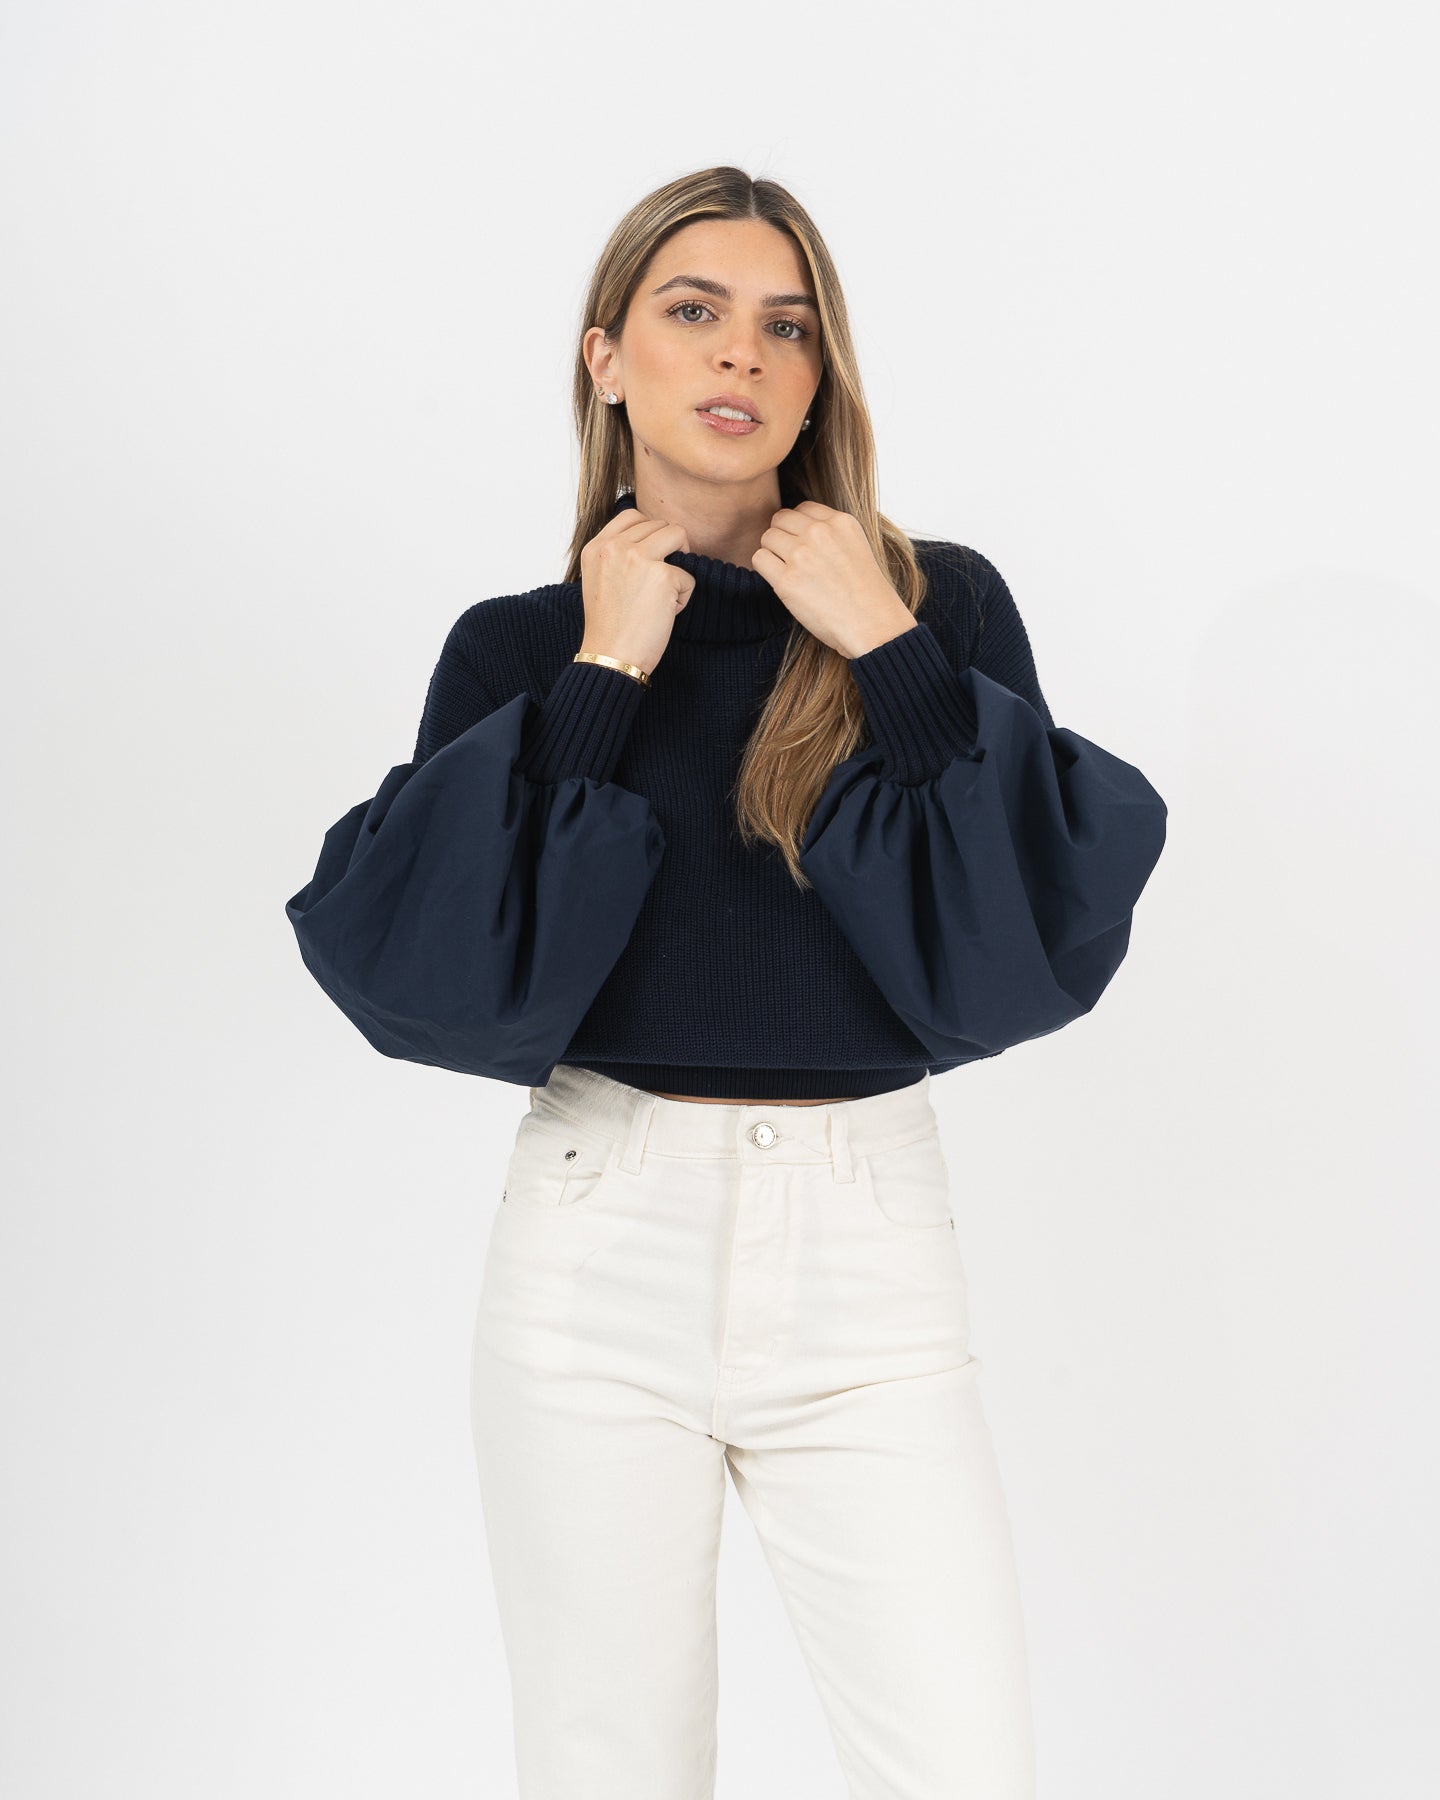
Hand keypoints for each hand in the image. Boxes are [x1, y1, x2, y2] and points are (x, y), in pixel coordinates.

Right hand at [579, 504, 696, 675]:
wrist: (610, 657)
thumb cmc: (608, 627)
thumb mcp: (599, 580)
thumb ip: (616, 556)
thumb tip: (650, 539)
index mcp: (596, 547)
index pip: (632, 516)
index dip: (650, 532)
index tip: (653, 554)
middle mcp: (615, 547)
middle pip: (659, 524)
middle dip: (668, 550)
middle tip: (660, 581)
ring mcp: (639, 558)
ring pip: (679, 535)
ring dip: (679, 564)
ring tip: (665, 592)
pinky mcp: (663, 575)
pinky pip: (689, 576)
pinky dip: (683, 597)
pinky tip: (664, 614)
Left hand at [751, 501, 916, 659]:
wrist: (873, 626)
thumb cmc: (867, 595)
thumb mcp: (857, 548)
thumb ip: (832, 534)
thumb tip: (799, 530)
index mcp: (841, 522)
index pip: (803, 508)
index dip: (798, 526)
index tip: (804, 545)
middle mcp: (819, 532)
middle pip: (780, 519)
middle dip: (782, 537)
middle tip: (792, 560)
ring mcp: (801, 555)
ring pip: (767, 538)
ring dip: (773, 553)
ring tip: (789, 572)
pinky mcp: (786, 580)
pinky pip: (759, 559)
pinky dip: (765, 569)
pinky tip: (782, 582)